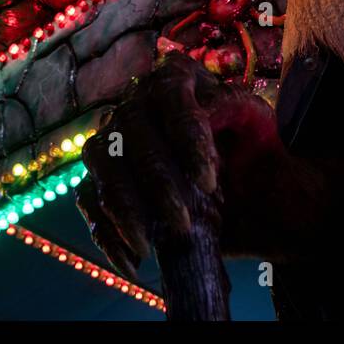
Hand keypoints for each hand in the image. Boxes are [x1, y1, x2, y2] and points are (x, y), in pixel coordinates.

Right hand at [76, 52, 285, 277]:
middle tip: (183, 223)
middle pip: (135, 138)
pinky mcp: (101, 181)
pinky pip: (89, 203)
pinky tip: (132, 262)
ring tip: (150, 246)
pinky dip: (106, 235)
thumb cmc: (247, 146)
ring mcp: (113, 142)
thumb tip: (205, 106)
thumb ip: (234, 106)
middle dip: (158, 185)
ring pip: (105, 170)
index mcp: (174, 81)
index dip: (187, 139)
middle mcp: (136, 105)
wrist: (242, 187)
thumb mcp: (254, 121)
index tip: (209, 180)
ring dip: (125, 210)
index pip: (172, 99)